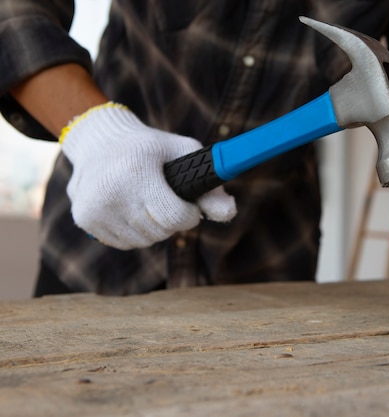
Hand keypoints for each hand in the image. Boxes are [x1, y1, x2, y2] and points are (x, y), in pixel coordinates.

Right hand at [61, 103, 236, 249]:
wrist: (99, 141)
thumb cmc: (151, 148)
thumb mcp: (184, 153)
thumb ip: (210, 186)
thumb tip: (231, 213)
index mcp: (136, 172)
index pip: (174, 217)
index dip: (190, 216)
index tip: (190, 207)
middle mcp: (110, 191)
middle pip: (160, 231)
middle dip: (173, 221)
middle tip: (169, 202)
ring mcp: (93, 208)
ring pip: (144, 241)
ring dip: (155, 228)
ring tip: (150, 204)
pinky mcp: (84, 220)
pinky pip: (125, 243)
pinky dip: (135, 233)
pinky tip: (132, 210)